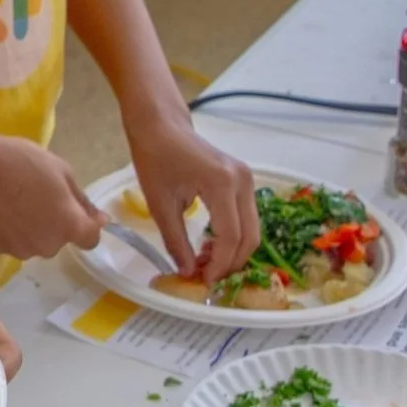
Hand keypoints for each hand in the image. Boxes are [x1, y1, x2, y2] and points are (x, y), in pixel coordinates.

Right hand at [0, 123, 106, 260]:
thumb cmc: (21, 162)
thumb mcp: (61, 170)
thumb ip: (82, 200)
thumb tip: (99, 219)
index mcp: (69, 226)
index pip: (91, 239)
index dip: (89, 225)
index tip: (78, 208)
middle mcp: (48, 245)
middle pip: (58, 239)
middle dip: (54, 222)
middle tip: (38, 195)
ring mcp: (20, 250)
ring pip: (33, 241)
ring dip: (31, 227)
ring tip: (13, 201)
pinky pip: (10, 240)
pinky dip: (8, 229)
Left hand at [128, 118, 257, 283]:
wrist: (161, 125)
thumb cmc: (155, 158)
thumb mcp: (160, 204)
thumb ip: (176, 241)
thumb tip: (188, 272)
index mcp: (222, 184)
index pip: (231, 237)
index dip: (220, 265)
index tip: (202, 281)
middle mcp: (242, 181)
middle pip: (250, 236)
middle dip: (231, 263)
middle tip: (205, 277)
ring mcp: (246, 179)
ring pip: (251, 229)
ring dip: (233, 251)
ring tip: (204, 261)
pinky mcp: (243, 180)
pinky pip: (246, 217)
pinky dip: (233, 236)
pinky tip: (210, 244)